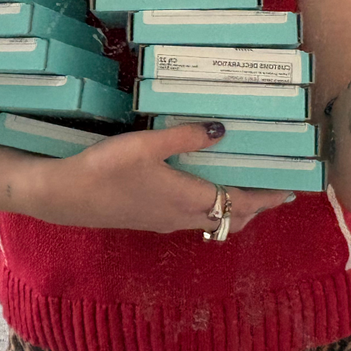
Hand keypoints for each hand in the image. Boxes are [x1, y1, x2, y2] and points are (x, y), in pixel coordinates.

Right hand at [24, 120, 294, 233]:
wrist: (60, 196)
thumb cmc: (103, 170)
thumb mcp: (144, 146)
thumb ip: (184, 136)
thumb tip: (221, 130)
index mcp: (188, 200)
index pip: (240, 204)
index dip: (267, 198)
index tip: (291, 191)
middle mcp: (181, 217)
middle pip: (230, 217)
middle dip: (255, 205)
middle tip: (273, 187)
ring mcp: (164, 221)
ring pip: (210, 220)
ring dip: (232, 208)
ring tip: (244, 186)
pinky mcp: (148, 219)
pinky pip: (192, 218)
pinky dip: (209, 207)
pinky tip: (203, 187)